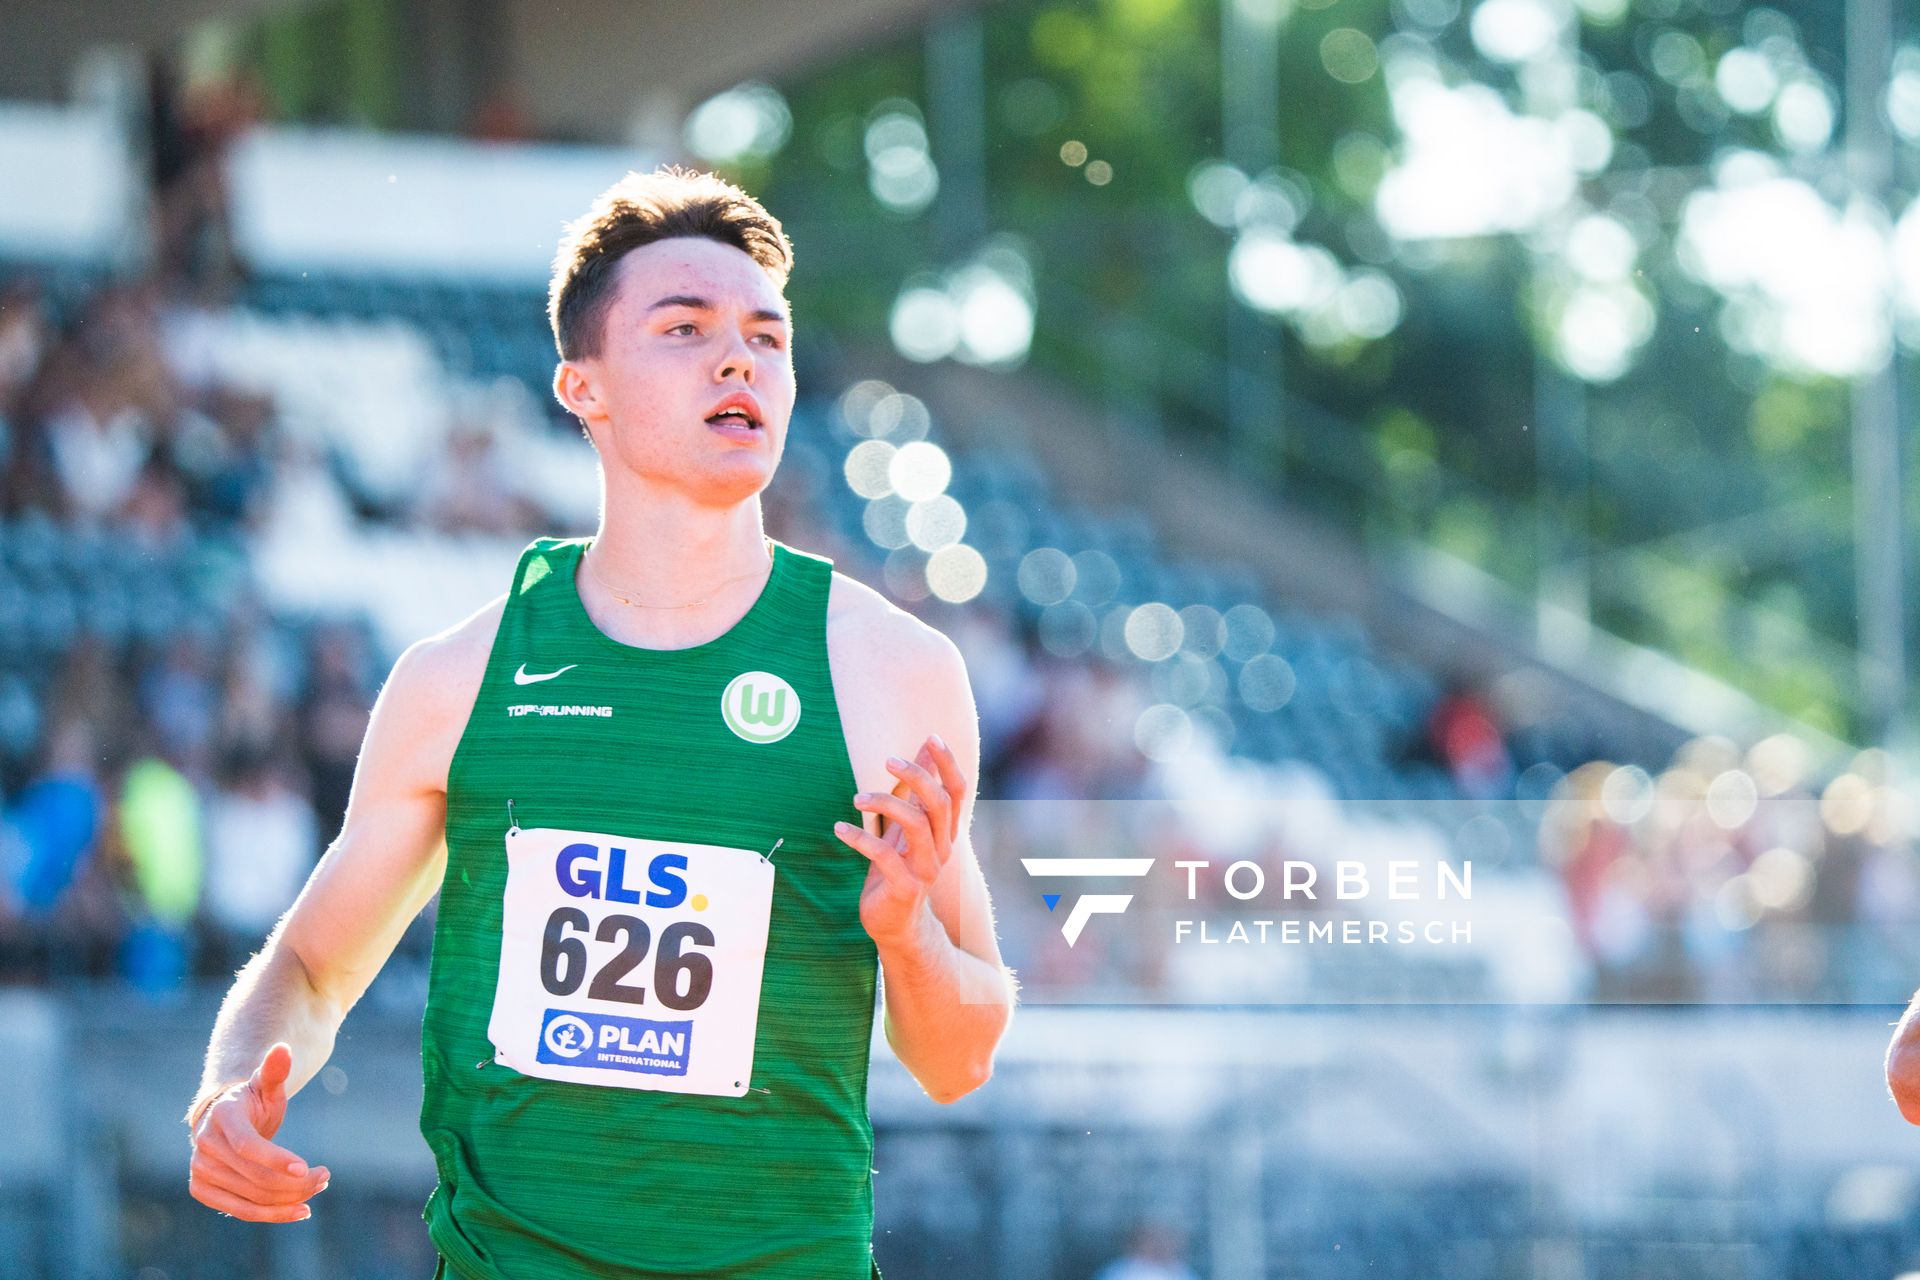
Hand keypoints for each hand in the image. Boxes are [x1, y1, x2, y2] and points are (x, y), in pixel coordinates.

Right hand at [187, 1042, 330, 1222]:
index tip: (307, 1168)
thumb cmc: (252, 1102)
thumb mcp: (265, 1085)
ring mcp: (200, 1171)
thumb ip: (274, 1070)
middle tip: (325, 1175)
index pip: (248, 1146)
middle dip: (295, 1181)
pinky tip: (301, 1210)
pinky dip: (273, 1214)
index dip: (276, 1159)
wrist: (222, 1120)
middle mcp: (205, 1146)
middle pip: (255, 1176)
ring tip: (319, 1187)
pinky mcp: (202, 1191)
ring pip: (252, 1197)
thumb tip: (282, 1049)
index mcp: (221, 1117)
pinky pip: (242, 1211)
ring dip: (290, 1198)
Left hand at [835, 734, 965, 948]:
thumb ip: (915, 794)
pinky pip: (884, 855)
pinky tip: (839, 828)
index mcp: (944, 834)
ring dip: (885, 803)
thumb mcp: (905, 829)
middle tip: (887, 761)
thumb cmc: (896, 871)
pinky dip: (859, 838)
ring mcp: (926, 870)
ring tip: (857, 798)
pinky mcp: (905, 888)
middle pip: (940, 804)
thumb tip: (923, 749)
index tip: (931, 737)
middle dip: (916, 776)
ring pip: (916, 825)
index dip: (947, 764)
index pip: (957, 792)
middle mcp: (941, 850)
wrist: (895, 926)